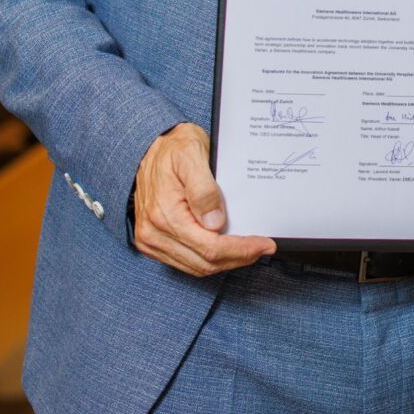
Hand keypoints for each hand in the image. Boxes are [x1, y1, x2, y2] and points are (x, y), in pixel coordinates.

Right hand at [132, 123, 275, 276]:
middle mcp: (153, 233)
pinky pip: (185, 261)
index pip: (209, 247)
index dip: (240, 250)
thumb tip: (216, 223)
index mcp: (163, 214)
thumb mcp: (192, 156)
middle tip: (262, 248)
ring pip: (195, 267)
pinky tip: (227, 248)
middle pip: (204, 263)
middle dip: (238, 258)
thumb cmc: (173, 148)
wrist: (149, 147)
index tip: (264, 244)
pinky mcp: (153, 242)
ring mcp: (151, 240)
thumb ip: (204, 190)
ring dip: (225, 262)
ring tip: (249, 250)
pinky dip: (208, 259)